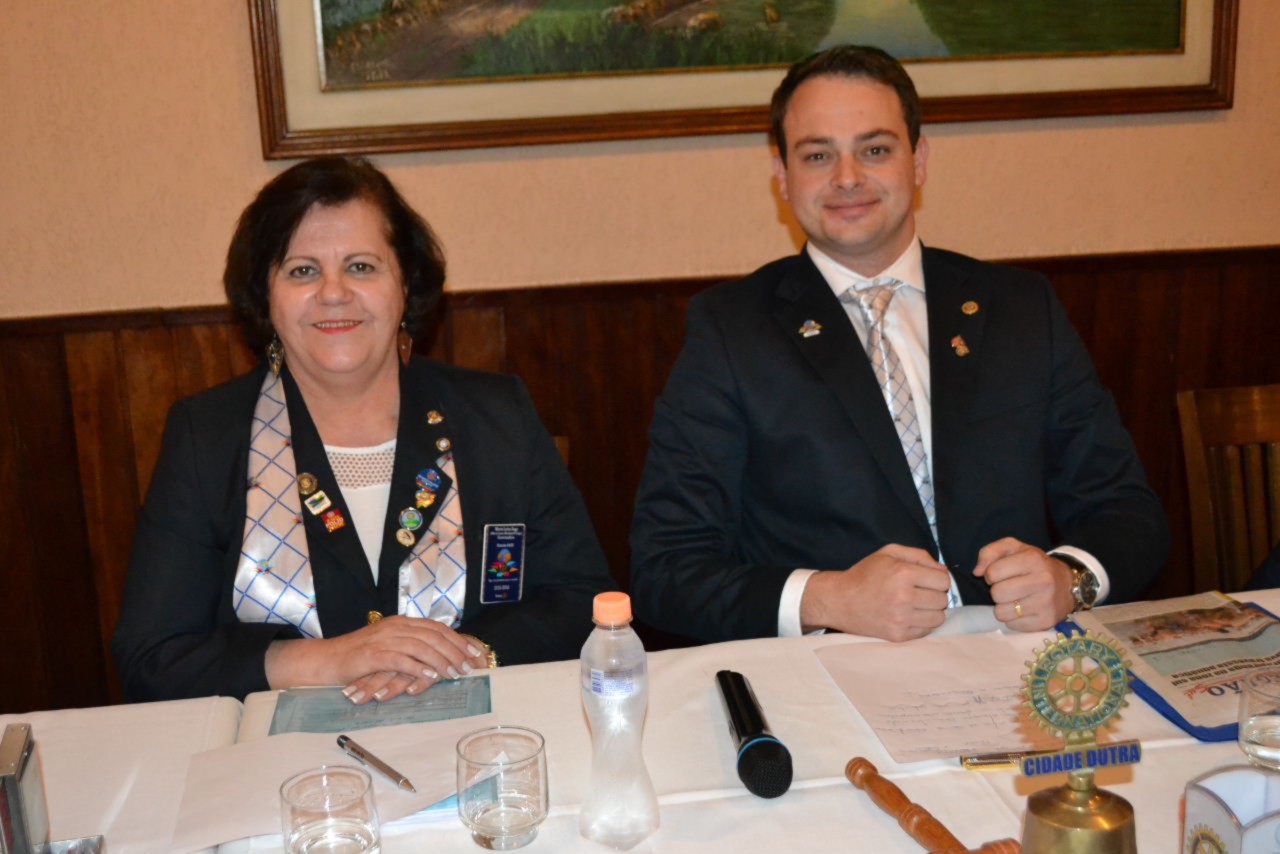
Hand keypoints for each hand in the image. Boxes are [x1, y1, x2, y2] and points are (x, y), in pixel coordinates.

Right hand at [266, 616, 487, 703]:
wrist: (326, 661)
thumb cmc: (359, 659)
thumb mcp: (389, 648)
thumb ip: (411, 649)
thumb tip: (439, 659)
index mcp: (401, 623)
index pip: (436, 627)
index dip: (458, 640)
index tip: (475, 653)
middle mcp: (395, 627)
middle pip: (433, 635)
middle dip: (455, 651)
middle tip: (469, 667)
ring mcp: (384, 639)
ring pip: (421, 646)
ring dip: (441, 660)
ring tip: (455, 674)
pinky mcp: (373, 654)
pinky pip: (401, 659)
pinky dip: (419, 668)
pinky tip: (432, 676)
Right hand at [800, 544, 951, 641]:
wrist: (839, 600)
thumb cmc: (865, 574)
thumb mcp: (888, 553)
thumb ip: (919, 555)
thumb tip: (944, 571)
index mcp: (903, 573)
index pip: (943, 581)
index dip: (937, 579)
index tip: (926, 580)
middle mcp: (904, 597)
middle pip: (943, 600)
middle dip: (934, 595)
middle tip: (919, 593)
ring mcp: (901, 619)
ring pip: (939, 618)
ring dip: (931, 611)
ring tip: (916, 606)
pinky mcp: (898, 635)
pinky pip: (926, 631)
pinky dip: (922, 624)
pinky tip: (908, 616)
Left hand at [972, 537, 1073, 630]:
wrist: (1067, 584)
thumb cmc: (1034, 564)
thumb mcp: (1013, 548)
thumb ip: (989, 553)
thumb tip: (977, 572)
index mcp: (1033, 560)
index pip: (993, 573)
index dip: (991, 574)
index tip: (1002, 574)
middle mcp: (1043, 581)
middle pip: (997, 594)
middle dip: (997, 591)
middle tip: (1009, 587)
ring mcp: (1046, 603)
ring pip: (1002, 612)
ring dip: (1004, 606)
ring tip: (1016, 598)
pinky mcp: (1046, 622)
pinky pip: (1012, 625)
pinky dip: (1013, 619)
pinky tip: (1024, 609)